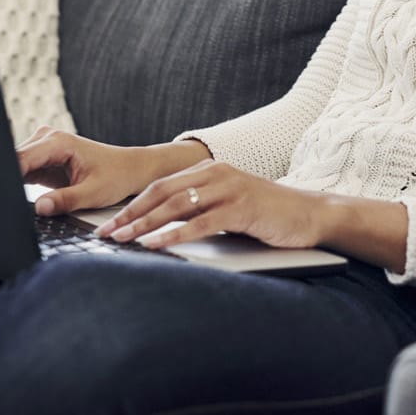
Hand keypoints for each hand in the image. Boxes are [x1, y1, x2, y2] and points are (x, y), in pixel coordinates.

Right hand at [18, 126, 202, 215]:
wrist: (129, 169)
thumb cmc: (117, 176)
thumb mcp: (93, 193)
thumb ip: (65, 200)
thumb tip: (39, 208)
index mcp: (58, 142)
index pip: (19, 158)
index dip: (6, 177)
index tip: (0, 195)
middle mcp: (47, 139)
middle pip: (12, 160)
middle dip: (8, 181)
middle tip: (6, 204)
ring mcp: (42, 148)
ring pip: (13, 166)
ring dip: (13, 183)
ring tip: (19, 200)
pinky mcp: (42, 159)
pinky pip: (22, 172)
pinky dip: (20, 184)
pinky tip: (24, 196)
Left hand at [94, 159, 325, 249]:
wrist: (309, 214)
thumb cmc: (266, 215)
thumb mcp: (226, 207)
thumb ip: (198, 211)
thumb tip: (157, 230)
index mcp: (208, 170)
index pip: (160, 186)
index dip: (132, 205)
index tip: (109, 224)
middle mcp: (215, 173)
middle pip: (161, 192)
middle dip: (130, 214)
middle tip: (106, 233)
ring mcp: (228, 188)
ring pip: (176, 205)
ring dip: (145, 224)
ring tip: (123, 239)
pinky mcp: (241, 207)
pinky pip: (199, 223)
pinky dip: (173, 235)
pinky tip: (155, 245)